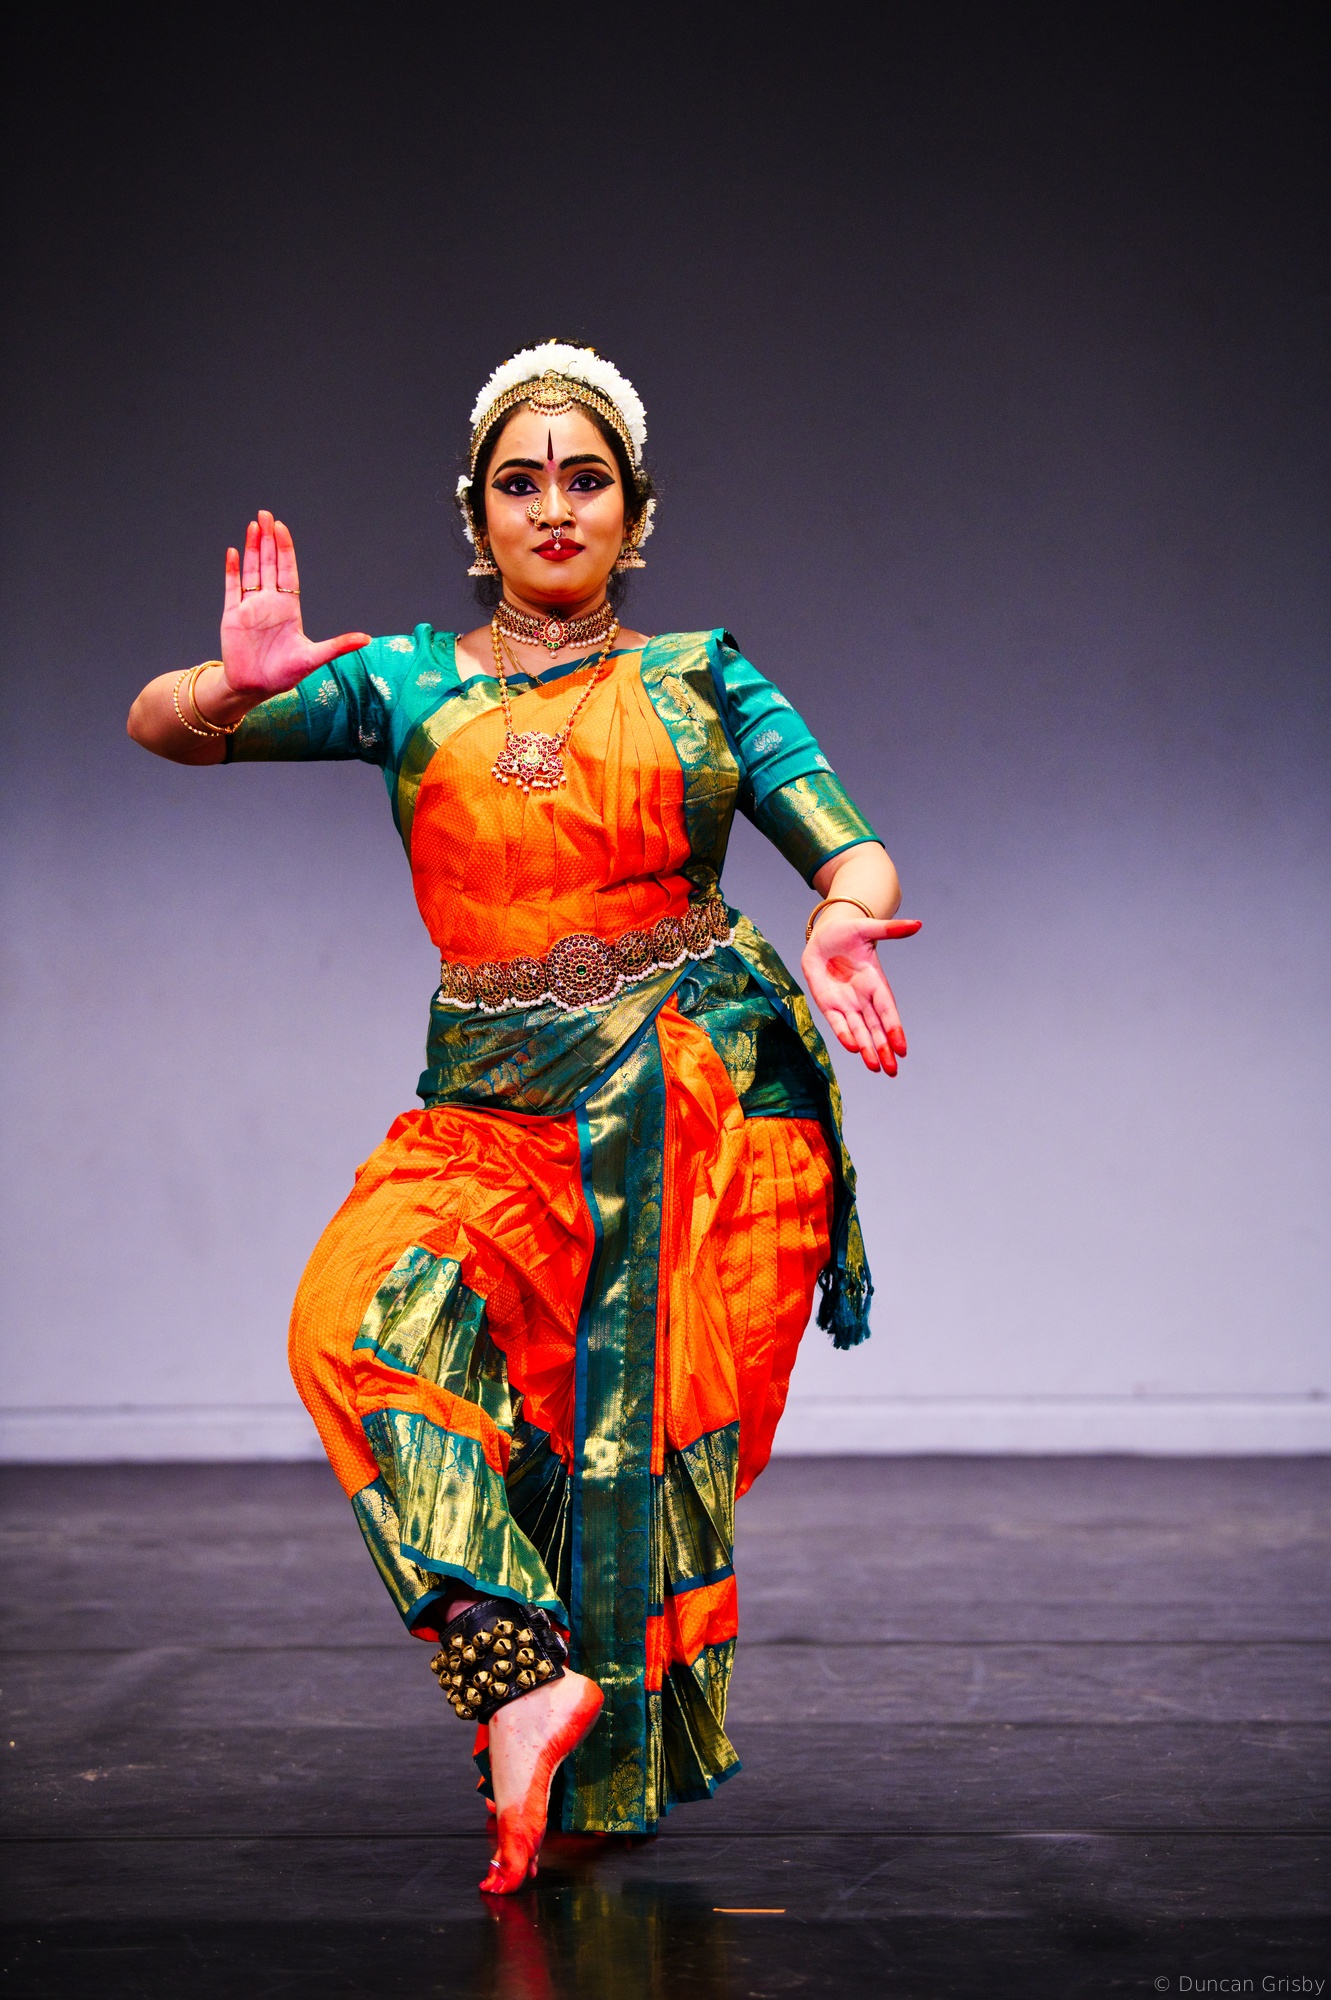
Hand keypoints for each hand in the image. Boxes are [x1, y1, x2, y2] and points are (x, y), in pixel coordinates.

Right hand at [220, 509, 369, 697]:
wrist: (253, 688)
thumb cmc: (284, 675)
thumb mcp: (313, 658)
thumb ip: (338, 646)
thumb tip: (366, 639)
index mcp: (289, 609)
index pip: (287, 572)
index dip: (285, 550)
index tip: (282, 528)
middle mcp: (269, 604)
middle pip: (269, 565)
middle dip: (268, 540)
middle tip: (265, 515)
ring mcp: (250, 608)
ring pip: (251, 571)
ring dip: (252, 549)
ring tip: (252, 526)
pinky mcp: (232, 616)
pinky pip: (232, 588)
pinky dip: (232, 571)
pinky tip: (234, 553)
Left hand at [801, 909, 920, 1074]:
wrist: (823, 936)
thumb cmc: (847, 932)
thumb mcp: (867, 928)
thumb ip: (890, 930)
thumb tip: (918, 924)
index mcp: (876, 982)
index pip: (887, 1010)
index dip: (894, 1029)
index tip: (902, 1048)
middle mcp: (863, 997)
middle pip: (876, 1027)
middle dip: (883, 1049)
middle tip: (892, 1071)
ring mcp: (846, 1002)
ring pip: (859, 1030)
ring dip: (867, 1049)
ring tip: (877, 1068)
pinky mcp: (828, 1003)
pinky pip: (837, 1022)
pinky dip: (844, 1035)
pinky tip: (853, 1049)